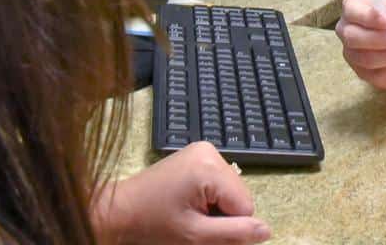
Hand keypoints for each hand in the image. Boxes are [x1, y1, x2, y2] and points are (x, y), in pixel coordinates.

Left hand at [93, 141, 269, 243]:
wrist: (119, 210)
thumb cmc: (153, 225)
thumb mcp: (194, 236)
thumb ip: (233, 234)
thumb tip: (267, 231)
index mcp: (210, 167)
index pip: (245, 206)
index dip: (228, 226)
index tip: (201, 230)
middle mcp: (211, 151)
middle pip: (239, 195)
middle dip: (222, 215)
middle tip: (193, 223)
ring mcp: (204, 150)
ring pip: (230, 190)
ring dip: (216, 207)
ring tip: (188, 212)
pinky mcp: (197, 154)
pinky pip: (219, 181)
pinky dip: (210, 196)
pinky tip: (188, 202)